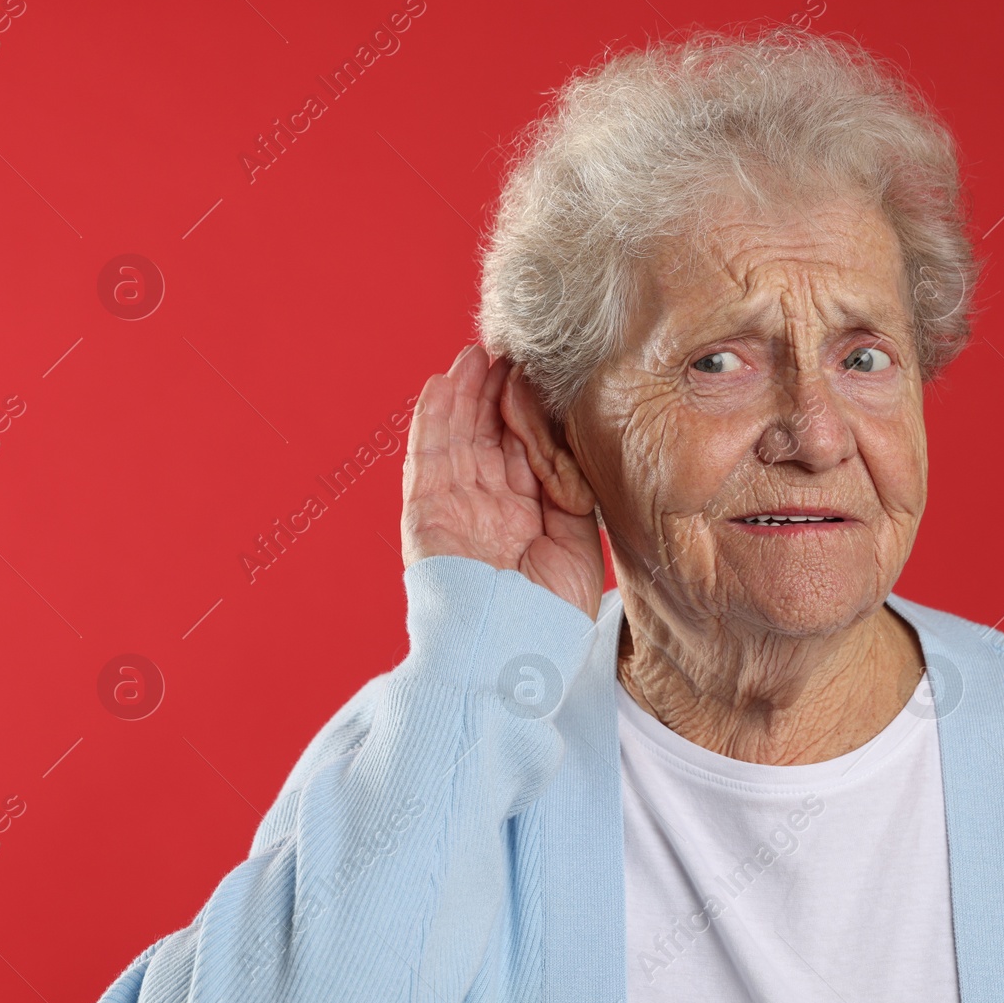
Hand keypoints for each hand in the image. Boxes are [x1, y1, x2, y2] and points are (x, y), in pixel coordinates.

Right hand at [401, 346, 604, 618]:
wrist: (512, 653)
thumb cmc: (549, 613)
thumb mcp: (577, 540)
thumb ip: (567, 488)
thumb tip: (563, 436)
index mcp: (522, 515)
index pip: (524, 449)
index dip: (529, 410)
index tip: (539, 372)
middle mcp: (486, 506)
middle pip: (487, 435)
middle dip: (495, 391)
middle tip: (509, 348)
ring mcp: (454, 507)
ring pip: (456, 436)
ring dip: (464, 393)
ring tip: (477, 353)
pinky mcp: (426, 513)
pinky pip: (426, 456)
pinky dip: (431, 418)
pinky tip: (442, 383)